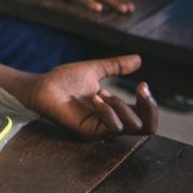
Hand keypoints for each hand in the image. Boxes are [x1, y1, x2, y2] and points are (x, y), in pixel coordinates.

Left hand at [26, 54, 157, 139]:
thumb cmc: (64, 80)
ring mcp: (100, 130)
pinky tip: (95, 98)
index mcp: (116, 112)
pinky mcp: (89, 133)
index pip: (146, 118)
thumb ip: (116, 66)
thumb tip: (138, 59)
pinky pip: (112, 127)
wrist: (42, 85)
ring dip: (121, 105)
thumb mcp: (95, 70)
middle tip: (140, 88)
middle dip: (149, 107)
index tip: (142, 84)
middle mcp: (111, 123)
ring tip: (101, 93)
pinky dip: (108, 110)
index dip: (151, 104)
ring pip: (132, 126)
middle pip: (148, 128)